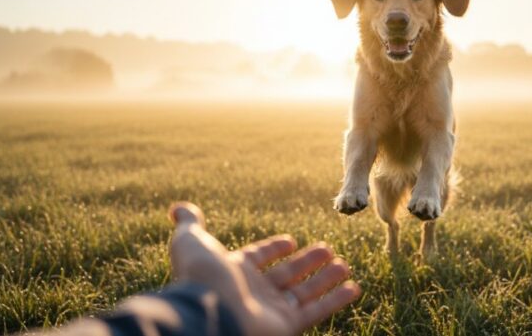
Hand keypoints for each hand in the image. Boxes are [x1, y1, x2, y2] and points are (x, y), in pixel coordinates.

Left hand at [168, 202, 360, 335]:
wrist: (210, 314)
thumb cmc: (201, 278)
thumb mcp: (192, 243)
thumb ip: (190, 224)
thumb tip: (178, 208)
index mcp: (233, 271)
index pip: (258, 258)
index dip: (273, 249)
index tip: (291, 241)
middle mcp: (253, 292)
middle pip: (286, 275)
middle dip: (307, 263)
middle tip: (328, 249)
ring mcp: (271, 310)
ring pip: (305, 292)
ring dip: (326, 278)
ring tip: (345, 264)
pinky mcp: (288, 326)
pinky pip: (317, 311)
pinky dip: (336, 299)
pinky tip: (354, 287)